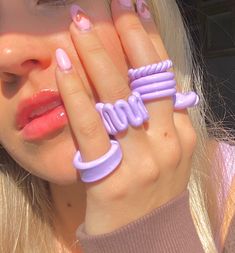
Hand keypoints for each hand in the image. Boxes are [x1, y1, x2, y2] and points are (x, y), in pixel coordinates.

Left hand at [55, 1, 195, 234]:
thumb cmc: (152, 194)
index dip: (150, 40)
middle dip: (126, 34)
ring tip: (78, 24)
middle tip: (110, 3)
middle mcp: (167, 141)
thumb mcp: (165, 154)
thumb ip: (159, 122)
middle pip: (144, 77)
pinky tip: (63, 67)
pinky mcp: (112, 177)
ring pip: (116, 95)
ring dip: (96, 55)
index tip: (137, 10)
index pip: (164, 76)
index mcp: (181, 133)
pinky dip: (76, 94)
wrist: (146, 240)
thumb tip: (147, 88)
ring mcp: (142, 159)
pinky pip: (91, 127)